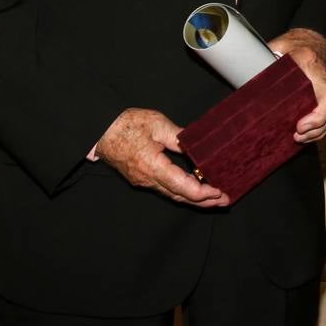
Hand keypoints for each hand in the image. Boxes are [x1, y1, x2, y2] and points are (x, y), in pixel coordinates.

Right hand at [95, 108, 228, 206]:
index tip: (219, 191)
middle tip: (225, 201)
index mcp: (153, 166)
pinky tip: (194, 188)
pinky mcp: (142, 178)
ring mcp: (144, 181)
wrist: (100, 130)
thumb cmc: (125, 124)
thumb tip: (198, 145)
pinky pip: (166, 189)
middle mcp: (148, 179)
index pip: (183, 187)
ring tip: (215, 198)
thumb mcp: (157, 124)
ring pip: (173, 195)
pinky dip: (183, 191)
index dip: (203, 193)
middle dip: (204, 201)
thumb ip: (179, 137)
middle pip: (180, 196)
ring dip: (194, 198)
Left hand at [267, 28, 325, 143]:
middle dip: (316, 128)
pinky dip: (319, 128)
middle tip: (296, 136)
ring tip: (299, 138)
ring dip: (318, 131)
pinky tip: (306, 134)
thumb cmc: (293, 44)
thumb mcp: (279, 46)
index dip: (318, 115)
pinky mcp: (325, 95)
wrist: (312, 39)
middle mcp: (323, 79)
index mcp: (311, 65)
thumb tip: (245, 70)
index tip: (300, 126)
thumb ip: (266, 58)